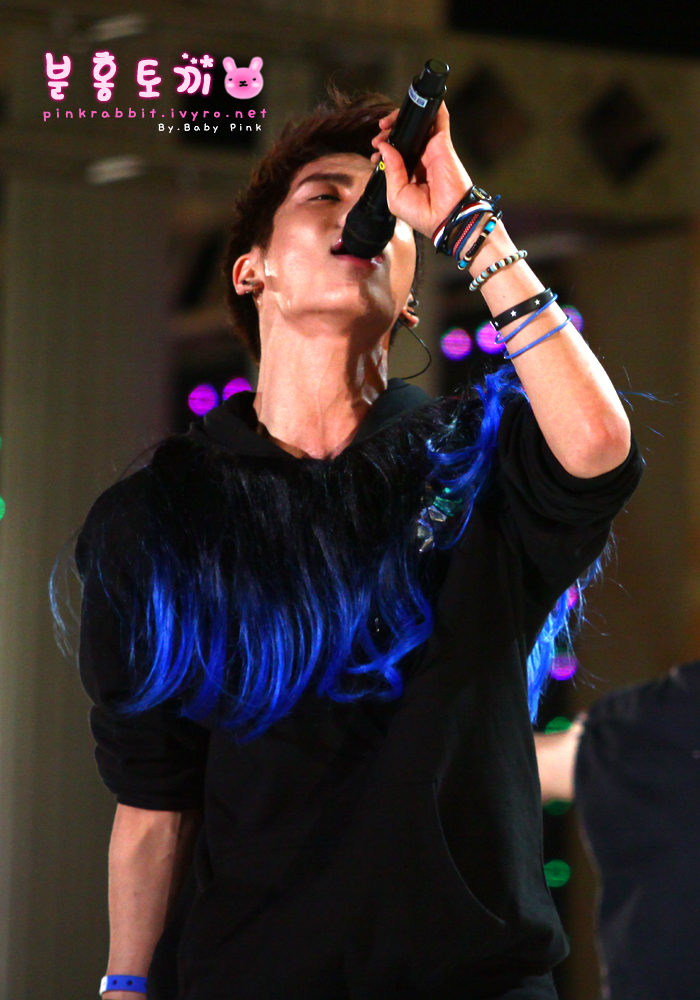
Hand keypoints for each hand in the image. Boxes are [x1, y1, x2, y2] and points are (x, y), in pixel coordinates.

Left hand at [370, 103, 472, 239]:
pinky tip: (418, 101)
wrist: (445, 217)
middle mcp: (420, 160)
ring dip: (402, 118)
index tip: (374, 151)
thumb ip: (390, 169)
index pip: (395, 153)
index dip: (383, 148)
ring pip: (417, 125)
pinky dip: (431, 108)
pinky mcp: (443, 143)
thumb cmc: (422, 214)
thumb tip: (384, 146)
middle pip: (404, 136)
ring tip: (386, 124)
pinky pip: (439, 120)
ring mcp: (432, 150)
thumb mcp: (396, 195)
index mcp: (409, 174)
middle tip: (378, 136)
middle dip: (389, 132)